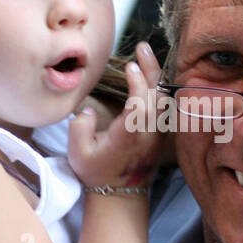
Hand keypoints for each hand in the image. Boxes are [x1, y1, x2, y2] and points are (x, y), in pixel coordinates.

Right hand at [68, 42, 163, 188]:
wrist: (119, 195)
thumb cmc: (96, 173)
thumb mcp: (78, 153)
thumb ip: (80, 128)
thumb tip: (87, 111)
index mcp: (127, 136)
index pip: (138, 105)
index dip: (137, 84)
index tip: (130, 66)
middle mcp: (146, 133)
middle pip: (154, 96)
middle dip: (150, 69)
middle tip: (142, 47)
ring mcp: (156, 134)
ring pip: (162, 99)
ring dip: (156, 76)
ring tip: (146, 55)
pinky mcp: (160, 134)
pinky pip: (164, 107)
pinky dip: (159, 88)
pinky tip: (153, 75)